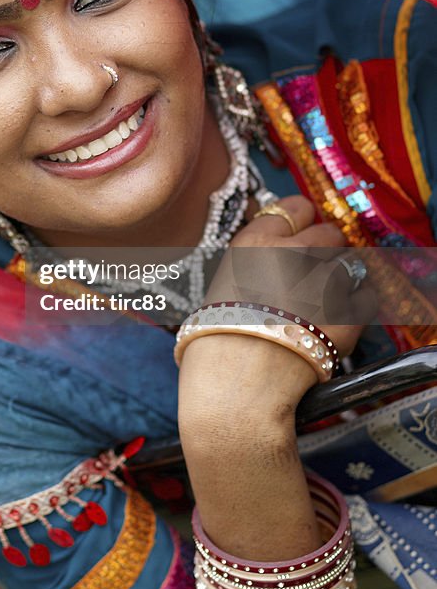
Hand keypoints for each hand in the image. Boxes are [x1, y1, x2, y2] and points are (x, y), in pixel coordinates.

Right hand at [203, 194, 376, 358]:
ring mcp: (324, 279)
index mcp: (256, 240)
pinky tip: (340, 321)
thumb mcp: (225, 282)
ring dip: (343, 279)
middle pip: (329, 232)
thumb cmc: (221, 338)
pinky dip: (358, 307)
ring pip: (352, 263)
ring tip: (326, 303)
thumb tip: (279, 252)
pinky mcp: (349, 310)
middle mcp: (292, 251)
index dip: (302, 223)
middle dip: (327, 251)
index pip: (296, 207)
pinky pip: (368, 296)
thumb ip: (256, 261)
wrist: (238, 381)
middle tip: (315, 275)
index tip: (302, 235)